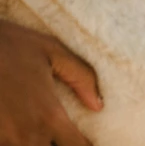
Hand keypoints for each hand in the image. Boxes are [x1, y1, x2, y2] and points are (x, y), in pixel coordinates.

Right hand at [0, 20, 102, 145]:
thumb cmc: (10, 45)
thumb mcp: (52, 51)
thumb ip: (81, 77)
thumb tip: (98, 104)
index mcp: (49, 115)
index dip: (86, 145)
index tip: (87, 140)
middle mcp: (27, 134)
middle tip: (63, 135)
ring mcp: (4, 139)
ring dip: (37, 145)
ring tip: (46, 135)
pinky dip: (16, 142)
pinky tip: (23, 135)